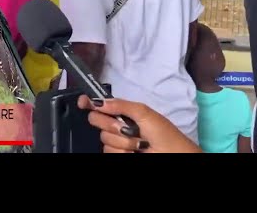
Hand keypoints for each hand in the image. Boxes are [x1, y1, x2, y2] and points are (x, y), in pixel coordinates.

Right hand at [78, 96, 201, 152]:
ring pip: (103, 139)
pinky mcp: (117, 155)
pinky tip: (134, 152)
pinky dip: (122, 151)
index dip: (89, 102)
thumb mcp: (144, 113)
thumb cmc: (163, 133)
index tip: (82, 102)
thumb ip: (121, 105)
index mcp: (123, 113)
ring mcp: (117, 142)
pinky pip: (108, 152)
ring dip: (121, 141)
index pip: (100, 105)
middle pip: (96, 120)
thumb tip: (97, 101)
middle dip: (110, 123)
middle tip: (125, 127)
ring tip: (138, 144)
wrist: (173, 155)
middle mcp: (117, 126)